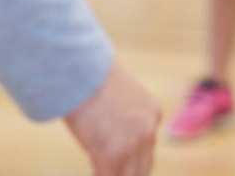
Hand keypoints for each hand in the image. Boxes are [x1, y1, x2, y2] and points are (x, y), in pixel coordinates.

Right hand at [64, 60, 160, 175]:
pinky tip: (93, 172)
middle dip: (127, 175)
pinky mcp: (112, 154)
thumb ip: (125, 120)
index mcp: (153, 113)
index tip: (117, 168)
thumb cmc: (92, 79)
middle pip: (142, 170)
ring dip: (114, 175)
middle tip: (112, 172)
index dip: (130, 164)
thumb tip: (113, 138)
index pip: (147, 151)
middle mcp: (149, 130)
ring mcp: (132, 144)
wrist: (81, 69)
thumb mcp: (120, 98)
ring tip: (102, 170)